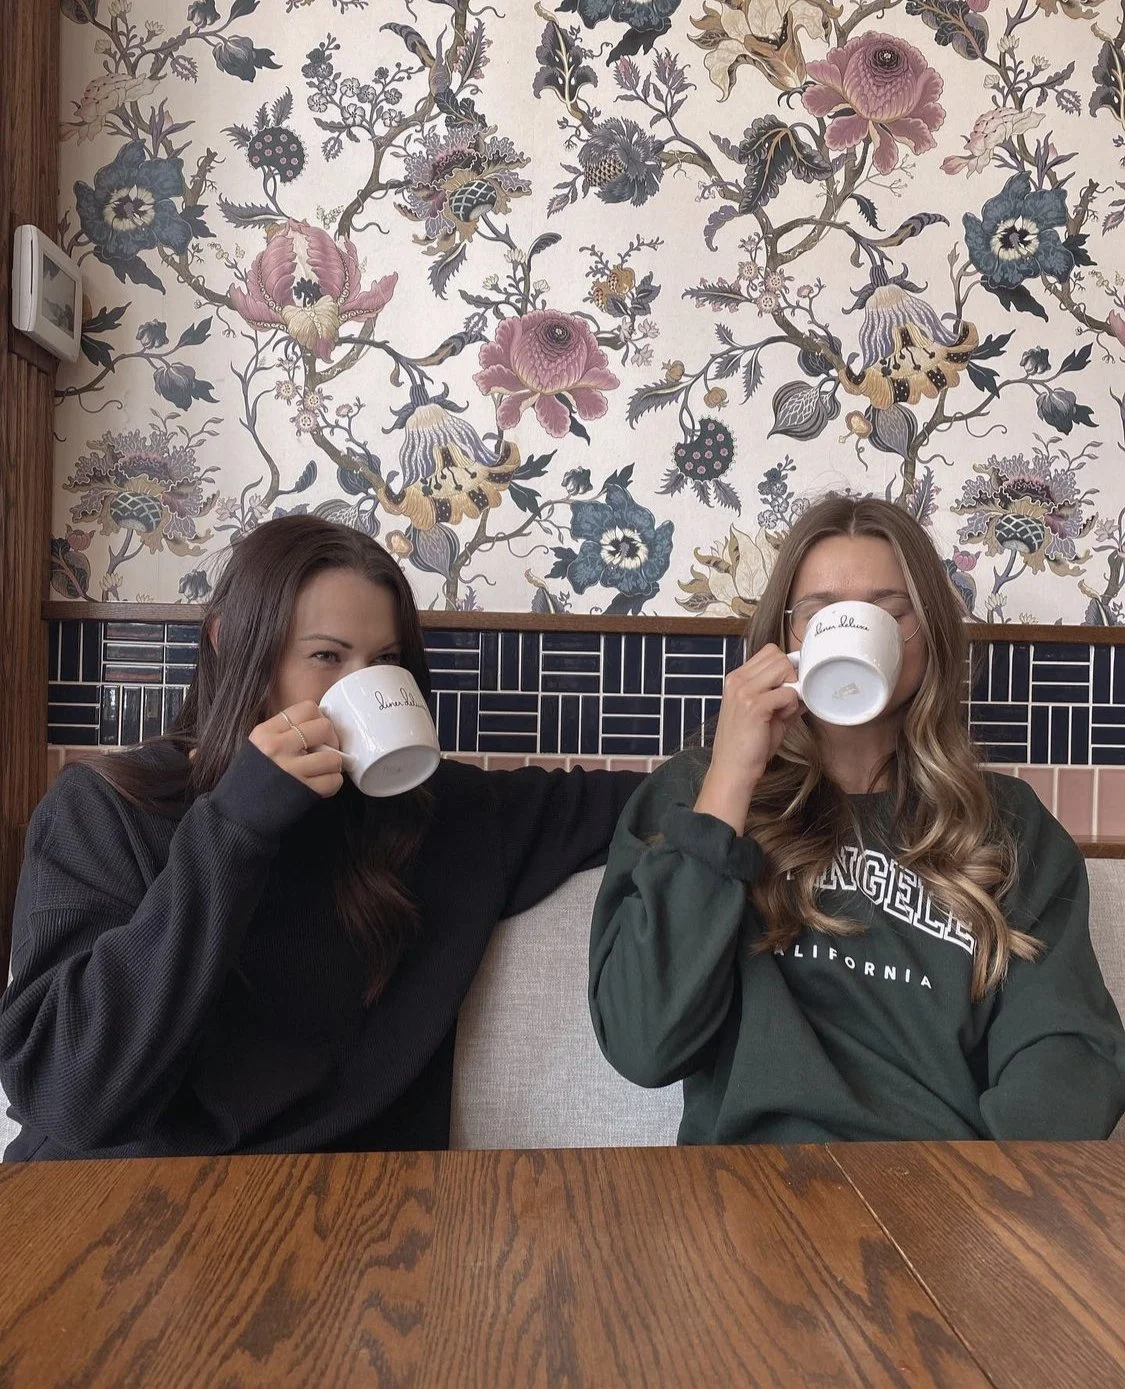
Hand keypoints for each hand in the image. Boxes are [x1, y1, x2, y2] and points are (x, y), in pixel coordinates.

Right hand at [248, 701, 344, 798]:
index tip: (316, 732)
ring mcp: (291, 770)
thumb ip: (284, 732)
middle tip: (324, 751)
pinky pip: (334, 781)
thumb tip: (319, 723)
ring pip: (334, 757)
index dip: (319, 719)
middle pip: (325, 727)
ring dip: (333, 765)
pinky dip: (332, 783)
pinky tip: (320, 785)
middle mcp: (278, 747)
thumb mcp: (259, 745)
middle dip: (332, 740)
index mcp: (267, 732)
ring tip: (321, 770)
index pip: (308, 708)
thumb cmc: (251, 779)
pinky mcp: (302, 791)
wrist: (237, 813)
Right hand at [694, 644, 801, 832]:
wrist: (733, 770)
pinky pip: (788, 693)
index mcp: (736, 678)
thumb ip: (783, 696)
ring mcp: (744, 691)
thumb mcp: (765, 714)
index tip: (787, 687)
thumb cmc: (749, 745)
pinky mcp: (754, 705)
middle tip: (786, 701)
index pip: (769, 652)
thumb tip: (808, 686)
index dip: (785, 667)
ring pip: (784, 668)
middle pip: (778, 656)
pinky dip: (791, 706)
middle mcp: (737, 680)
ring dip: (791, 688)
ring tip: (783, 710)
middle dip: (790, 676)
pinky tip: (781, 719)